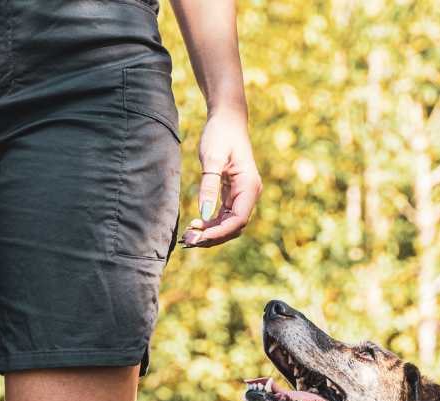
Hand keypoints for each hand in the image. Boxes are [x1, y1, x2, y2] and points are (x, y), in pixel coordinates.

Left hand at [182, 111, 262, 247]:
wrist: (228, 119)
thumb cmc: (220, 133)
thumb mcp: (212, 158)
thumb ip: (208, 186)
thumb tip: (203, 213)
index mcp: (249, 185)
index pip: (238, 219)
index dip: (219, 232)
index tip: (200, 236)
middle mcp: (249, 193)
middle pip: (234, 226)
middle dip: (213, 236)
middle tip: (189, 241)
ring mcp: (242, 195)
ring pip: (228, 224)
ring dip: (210, 232)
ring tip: (189, 236)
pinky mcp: (234, 194)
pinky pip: (224, 216)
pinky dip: (211, 223)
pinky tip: (196, 224)